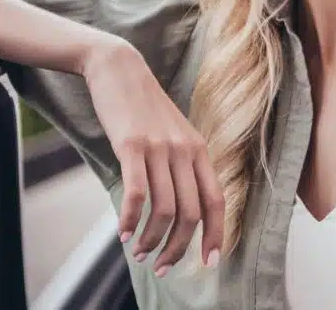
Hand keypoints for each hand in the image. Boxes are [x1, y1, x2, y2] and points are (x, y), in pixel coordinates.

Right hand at [79, 39, 223, 275]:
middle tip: (161, 267)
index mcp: (200, 150)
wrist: (119, 68)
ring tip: (138, 252)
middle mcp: (185, 150)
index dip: (216, 235)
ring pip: (164, 209)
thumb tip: (180, 208)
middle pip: (191, 213)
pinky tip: (121, 232)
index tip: (209, 263)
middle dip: (177, 248)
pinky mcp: (132, 145)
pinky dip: (130, 220)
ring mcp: (160, 147)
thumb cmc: (143, 107)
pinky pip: (137, 194)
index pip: (217, 201)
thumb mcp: (174, 134)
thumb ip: (181, 165)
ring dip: (151, 240)